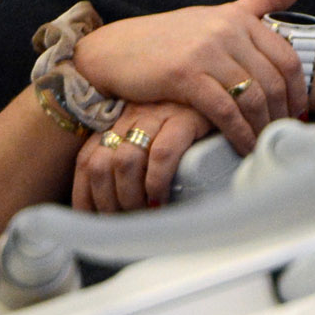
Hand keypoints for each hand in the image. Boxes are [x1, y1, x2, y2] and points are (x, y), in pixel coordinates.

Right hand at [72, 0, 308, 149]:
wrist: (115, 51)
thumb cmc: (170, 37)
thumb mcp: (217, 14)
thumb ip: (260, 0)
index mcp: (238, 17)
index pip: (285, 56)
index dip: (298, 89)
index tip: (299, 113)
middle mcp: (226, 30)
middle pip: (273, 80)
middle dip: (283, 113)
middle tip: (283, 135)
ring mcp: (206, 51)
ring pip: (252, 96)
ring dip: (262, 127)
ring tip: (264, 144)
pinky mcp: (185, 75)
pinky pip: (225, 110)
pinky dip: (239, 133)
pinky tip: (242, 146)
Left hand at [72, 103, 209, 211]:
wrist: (229, 92)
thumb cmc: (193, 123)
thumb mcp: (157, 136)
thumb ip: (137, 159)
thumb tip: (119, 205)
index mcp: (120, 122)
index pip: (86, 161)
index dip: (84, 195)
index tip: (93, 220)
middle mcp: (132, 117)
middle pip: (99, 164)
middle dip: (107, 201)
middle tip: (124, 222)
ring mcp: (157, 115)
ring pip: (124, 161)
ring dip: (130, 197)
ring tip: (144, 214)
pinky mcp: (184, 118)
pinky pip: (162, 154)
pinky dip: (157, 182)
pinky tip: (162, 197)